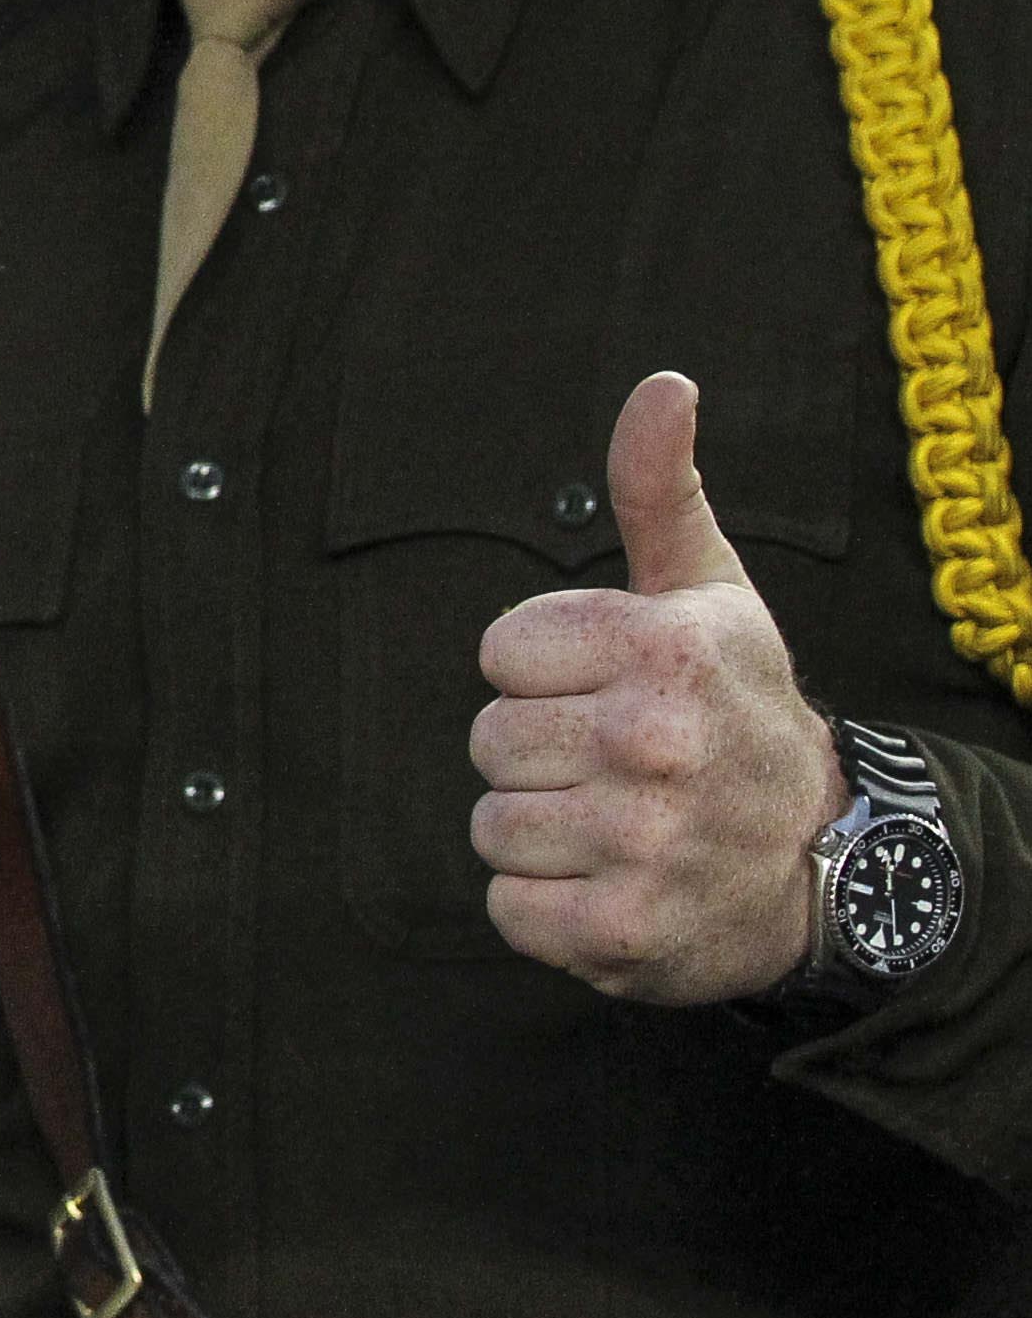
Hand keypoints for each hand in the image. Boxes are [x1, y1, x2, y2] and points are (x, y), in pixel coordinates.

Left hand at [471, 373, 842, 1005]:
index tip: (611, 687)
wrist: (828, 863)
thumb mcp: (711, 592)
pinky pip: (507, 908)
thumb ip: (660, 488)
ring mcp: (642, 843)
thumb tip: (663, 386)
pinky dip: (546, 907)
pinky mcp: (622, 931)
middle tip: (622, 764)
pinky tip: (613, 883)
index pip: (499, 651)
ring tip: (622, 822)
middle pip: (488, 740)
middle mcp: (656, 744)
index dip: (545, 671)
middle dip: (541, 752)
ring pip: (492, 823)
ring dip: (543, 831)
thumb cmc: (742, 710)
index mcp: (663, 652)